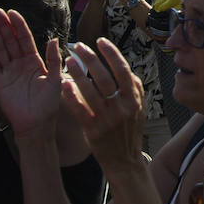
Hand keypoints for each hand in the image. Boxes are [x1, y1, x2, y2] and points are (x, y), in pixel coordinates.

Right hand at [0, 8, 66, 139]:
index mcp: (34, 61)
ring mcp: (8, 71)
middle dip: (4, 25)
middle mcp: (19, 63)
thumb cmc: (48, 103)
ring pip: (0, 49)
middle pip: (10, 40)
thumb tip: (54, 39)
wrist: (37, 123)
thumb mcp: (55, 79)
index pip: (24, 38)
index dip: (18, 25)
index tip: (12, 12)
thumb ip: (53, 59)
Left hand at [61, 40, 145, 173]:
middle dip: (90, 58)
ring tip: (68, 61)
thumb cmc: (129, 133)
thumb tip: (127, 70)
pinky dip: (71, 95)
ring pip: (91, 90)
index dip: (111, 53)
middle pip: (105, 76)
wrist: (125, 162)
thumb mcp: (139, 110)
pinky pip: (80, 109)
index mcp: (134, 99)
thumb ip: (135, 90)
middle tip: (78, 47)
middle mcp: (122, 107)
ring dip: (78, 73)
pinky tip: (64, 84)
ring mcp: (108, 119)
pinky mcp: (94, 130)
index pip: (123, 69)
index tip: (100, 41)